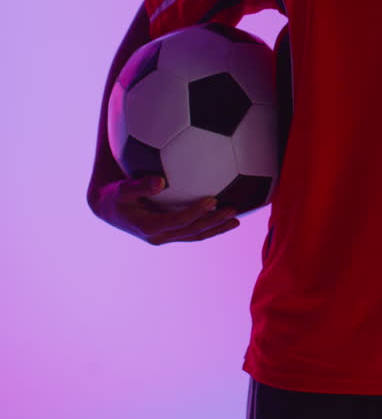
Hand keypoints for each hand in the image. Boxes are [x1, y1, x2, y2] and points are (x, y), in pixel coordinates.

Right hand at [88, 176, 240, 244]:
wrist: (108, 210)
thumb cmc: (114, 196)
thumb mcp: (121, 189)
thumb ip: (139, 185)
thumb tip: (160, 181)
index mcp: (148, 227)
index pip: (177, 221)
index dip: (196, 212)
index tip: (212, 199)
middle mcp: (158, 236)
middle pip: (191, 231)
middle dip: (213, 222)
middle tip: (233, 211)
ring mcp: (165, 237)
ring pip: (195, 235)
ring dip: (216, 228)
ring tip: (236, 220)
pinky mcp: (169, 234)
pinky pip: (192, 232)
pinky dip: (209, 227)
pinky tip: (223, 219)